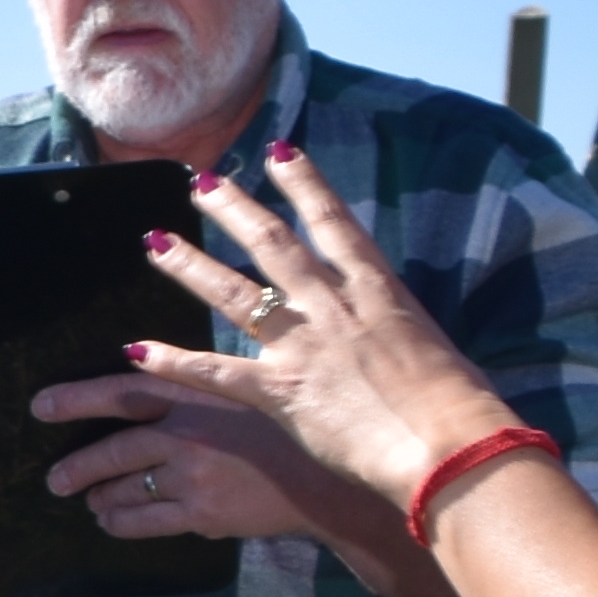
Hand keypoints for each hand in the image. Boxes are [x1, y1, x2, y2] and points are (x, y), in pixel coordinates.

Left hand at [25, 371, 335, 543]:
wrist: (328, 481)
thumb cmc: (286, 429)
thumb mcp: (241, 389)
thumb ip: (192, 382)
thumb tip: (136, 363)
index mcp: (196, 393)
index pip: (122, 392)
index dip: (77, 397)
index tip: (40, 406)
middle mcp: (186, 433)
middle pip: (113, 449)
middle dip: (76, 466)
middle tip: (54, 480)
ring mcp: (191, 476)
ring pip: (123, 489)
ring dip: (98, 496)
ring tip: (87, 500)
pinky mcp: (201, 514)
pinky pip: (145, 521)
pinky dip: (120, 522)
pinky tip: (111, 522)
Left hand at [117, 144, 528, 513]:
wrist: (450, 445)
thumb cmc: (461, 409)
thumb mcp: (436, 353)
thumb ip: (402, 340)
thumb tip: (398, 346)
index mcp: (379, 291)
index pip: (334, 222)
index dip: (304, 183)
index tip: (279, 151)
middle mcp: (334, 308)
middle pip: (273, 244)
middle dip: (234, 210)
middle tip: (203, 183)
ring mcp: (303, 346)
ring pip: (234, 293)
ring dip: (190, 265)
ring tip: (154, 241)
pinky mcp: (281, 393)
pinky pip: (214, 372)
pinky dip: (172, 362)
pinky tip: (137, 350)